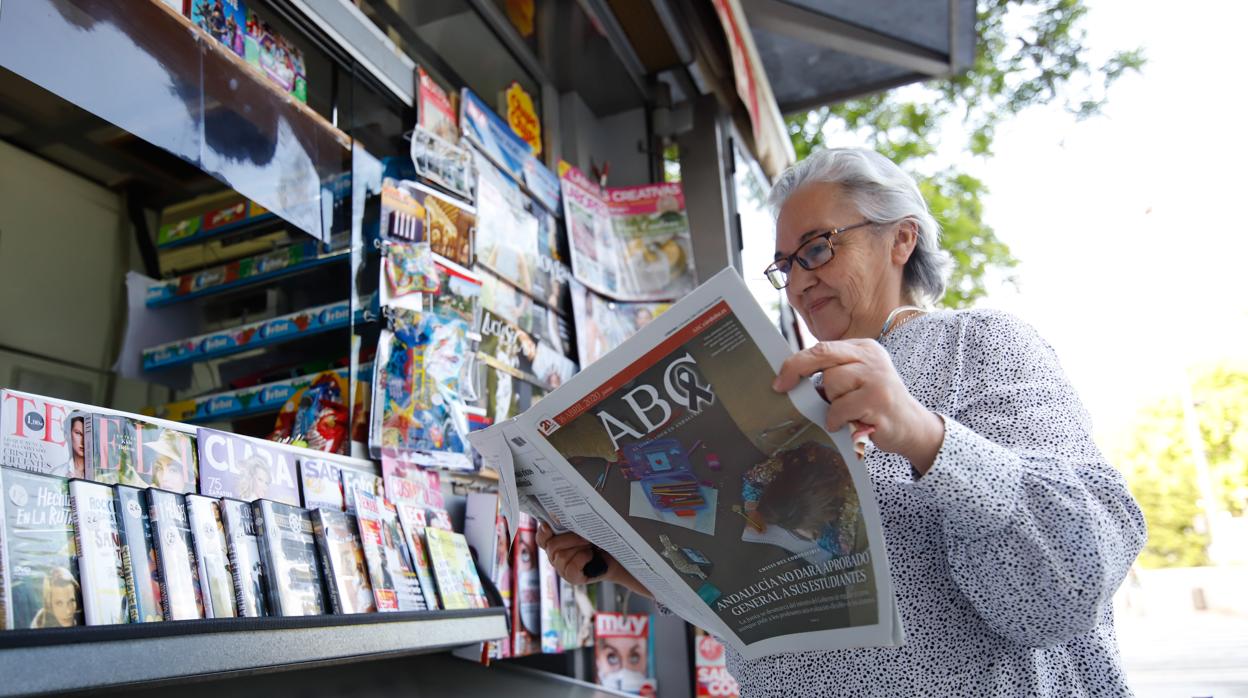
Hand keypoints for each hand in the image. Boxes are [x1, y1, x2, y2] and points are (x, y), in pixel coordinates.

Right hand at [536, 523, 649, 596]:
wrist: (619, 554)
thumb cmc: (600, 537)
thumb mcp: (584, 527)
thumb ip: (568, 522)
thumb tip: (555, 514)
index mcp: (556, 541)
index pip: (541, 537)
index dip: (543, 532)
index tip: (548, 525)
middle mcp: (555, 555)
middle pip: (551, 546)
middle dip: (570, 538)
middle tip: (585, 536)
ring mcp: (562, 568)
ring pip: (560, 557)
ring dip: (578, 548)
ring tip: (590, 545)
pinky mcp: (572, 578)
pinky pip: (570, 568)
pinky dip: (582, 559)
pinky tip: (591, 556)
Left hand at [772, 339, 944, 472]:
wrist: (911, 427)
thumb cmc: (874, 406)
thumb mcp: (856, 381)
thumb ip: (833, 373)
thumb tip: (790, 377)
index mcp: (864, 348)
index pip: (822, 347)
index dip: (796, 362)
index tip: (780, 379)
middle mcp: (871, 357)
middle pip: (823, 355)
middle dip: (797, 369)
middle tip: (782, 386)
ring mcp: (877, 376)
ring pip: (831, 382)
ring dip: (831, 403)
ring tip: (848, 412)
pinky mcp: (878, 398)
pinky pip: (840, 407)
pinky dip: (838, 419)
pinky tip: (851, 423)